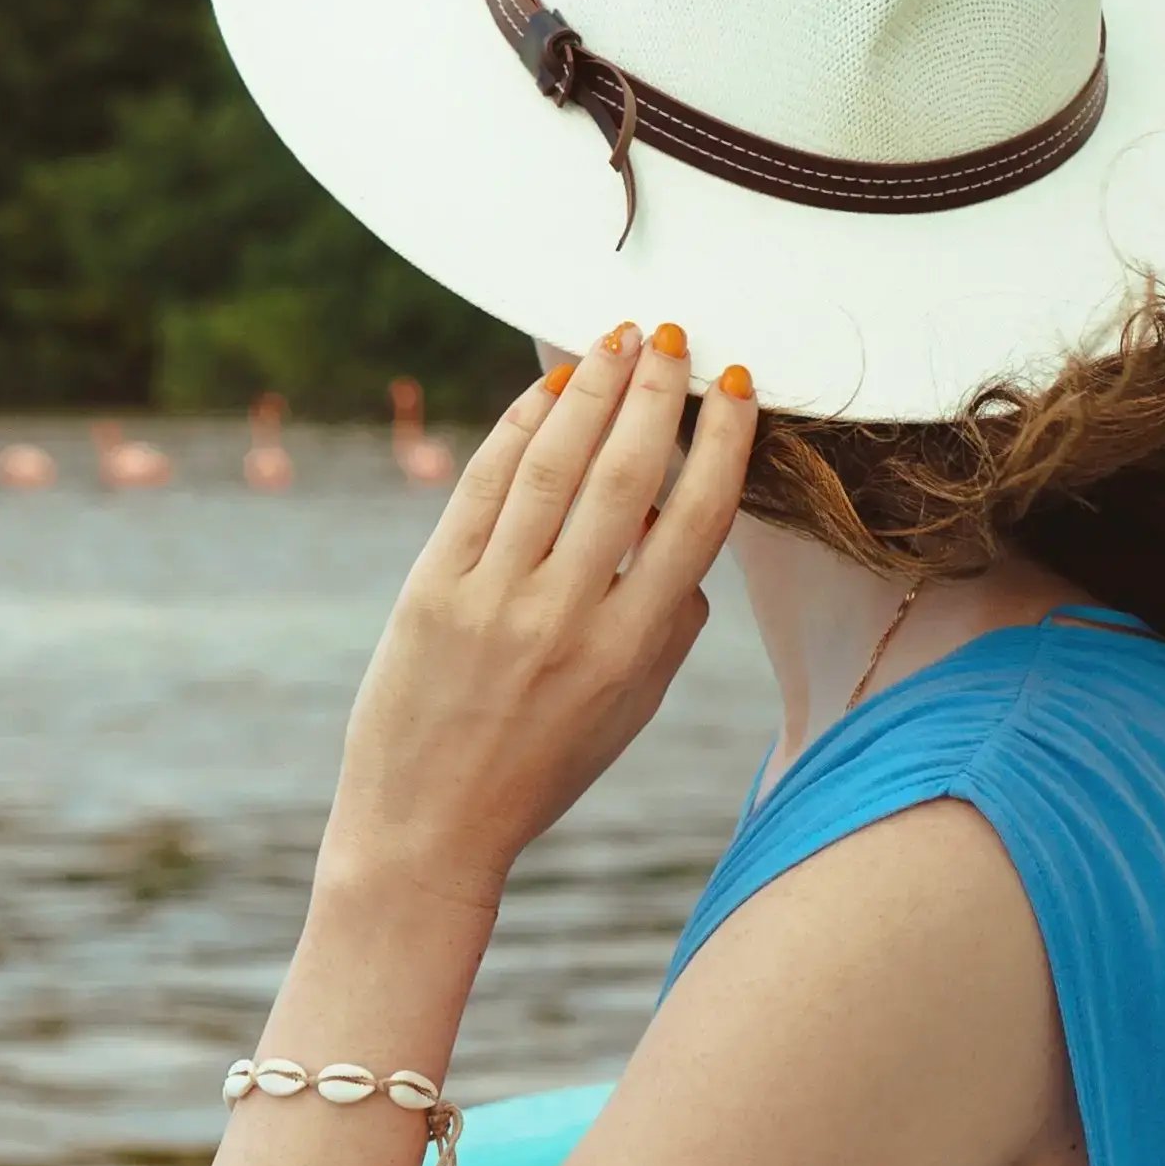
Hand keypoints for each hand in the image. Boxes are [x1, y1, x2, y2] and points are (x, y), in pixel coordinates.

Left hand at [318, 325, 755, 913]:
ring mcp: (494, 600)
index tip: (736, 386)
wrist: (428, 827)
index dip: (722, 441)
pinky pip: (482, 486)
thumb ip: (670, 623)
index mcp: (631, 650)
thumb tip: (683, 521)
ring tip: (614, 340)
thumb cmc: (539, 766)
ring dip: (589, 388)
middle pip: (626, 474)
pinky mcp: (432, 589)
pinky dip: (517, 426)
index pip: (695, 520)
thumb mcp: (630, 709)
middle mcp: (567, 618)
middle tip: (672, 338)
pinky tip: (546, 389)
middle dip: (654, 392)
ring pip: (552, 465)